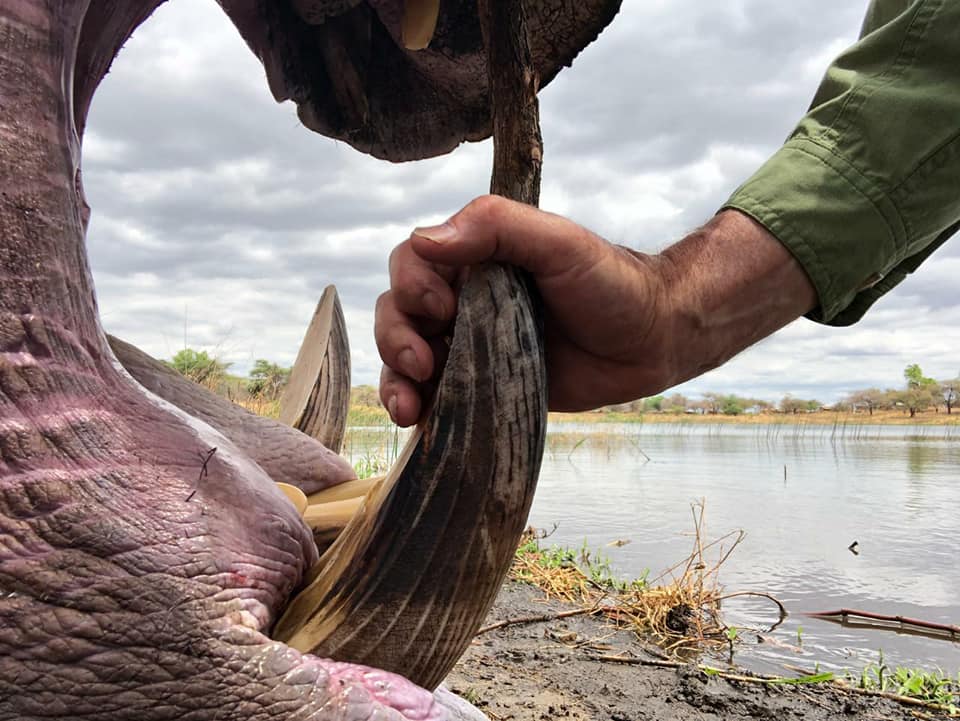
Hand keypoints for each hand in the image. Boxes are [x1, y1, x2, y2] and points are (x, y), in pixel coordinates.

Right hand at [376, 196, 816, 426]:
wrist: (652, 340)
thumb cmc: (611, 283)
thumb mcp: (559, 243)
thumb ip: (498, 227)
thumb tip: (427, 239)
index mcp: (475, 258)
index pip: (413, 262)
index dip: (412, 285)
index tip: (442, 308)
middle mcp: (464, 299)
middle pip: (399, 312)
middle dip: (396, 339)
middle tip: (424, 363)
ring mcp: (470, 345)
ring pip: (406, 356)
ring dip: (396, 379)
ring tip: (409, 407)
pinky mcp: (482, 386)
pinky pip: (436, 395)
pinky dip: (417, 406)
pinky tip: (418, 422)